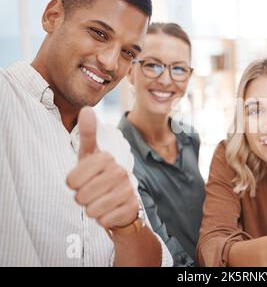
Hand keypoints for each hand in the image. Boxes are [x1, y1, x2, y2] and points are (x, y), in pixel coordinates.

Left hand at [66, 107, 138, 229]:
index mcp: (106, 158)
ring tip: (99, 202)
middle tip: (91, 194)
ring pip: (93, 209)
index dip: (72, 185)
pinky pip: (105, 220)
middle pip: (81, 196)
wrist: (122, 201)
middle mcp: (119, 171)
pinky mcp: (132, 206)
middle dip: (82, 199)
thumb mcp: (90, 156)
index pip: (71, 180)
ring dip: (92, 210)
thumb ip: (88, 134)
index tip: (80, 181)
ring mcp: (127, 189)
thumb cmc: (100, 177)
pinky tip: (110, 211)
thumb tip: (86, 109)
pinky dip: (103, 220)